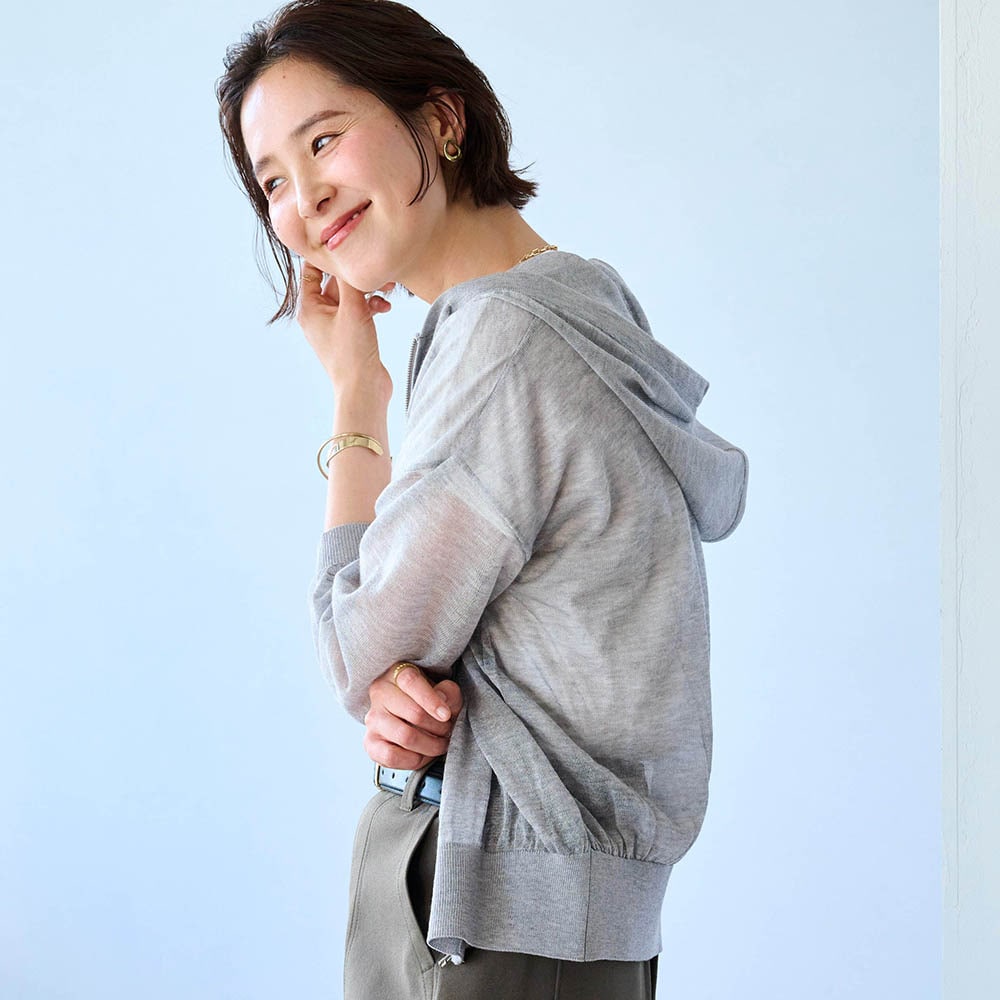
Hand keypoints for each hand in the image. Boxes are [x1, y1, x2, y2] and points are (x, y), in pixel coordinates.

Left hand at [297, 260, 394, 398]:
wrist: (364, 390)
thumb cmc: (352, 354)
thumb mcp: (353, 310)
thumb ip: (351, 281)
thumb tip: (350, 255)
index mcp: (310, 308)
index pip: (312, 271)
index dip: (327, 258)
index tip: (346, 245)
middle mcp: (319, 315)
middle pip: (335, 283)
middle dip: (358, 276)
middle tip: (379, 270)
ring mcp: (335, 326)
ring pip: (352, 297)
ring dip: (369, 292)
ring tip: (388, 290)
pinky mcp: (351, 335)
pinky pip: (360, 311)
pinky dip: (372, 306)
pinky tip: (386, 308)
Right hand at [363, 664, 463, 769]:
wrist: (412, 719)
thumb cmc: (428, 702)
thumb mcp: (445, 691)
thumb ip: (448, 692)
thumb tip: (442, 701)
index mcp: (397, 674)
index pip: (411, 681)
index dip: (431, 700)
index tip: (446, 715)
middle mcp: (380, 694)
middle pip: (414, 713)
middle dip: (438, 727)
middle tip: (447, 731)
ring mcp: (373, 719)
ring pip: (405, 736)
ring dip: (429, 745)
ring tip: (438, 744)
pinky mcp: (370, 742)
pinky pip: (391, 756)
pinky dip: (413, 759)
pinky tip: (421, 754)